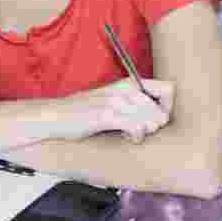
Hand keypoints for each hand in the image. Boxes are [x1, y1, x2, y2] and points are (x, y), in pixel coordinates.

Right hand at [56, 79, 173, 142]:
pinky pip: (136, 128)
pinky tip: (125, 137)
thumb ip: (132, 103)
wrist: (53, 116)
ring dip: (144, 132)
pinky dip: (134, 137)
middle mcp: (124, 89)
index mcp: (127, 83)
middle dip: (155, 125)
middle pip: (162, 110)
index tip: (155, 118)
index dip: (167, 107)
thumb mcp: (109, 100)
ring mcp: (115, 102)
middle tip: (139, 130)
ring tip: (130, 133)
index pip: (168, 88)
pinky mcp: (106, 115)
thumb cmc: (80, 112)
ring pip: (151, 120)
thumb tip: (159, 115)